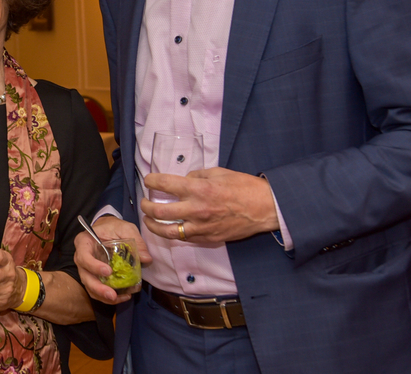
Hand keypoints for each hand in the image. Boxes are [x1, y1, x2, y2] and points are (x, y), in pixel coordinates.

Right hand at [75, 215, 149, 304]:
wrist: (108, 229)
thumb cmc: (114, 227)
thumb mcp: (126, 228)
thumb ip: (136, 241)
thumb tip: (146, 259)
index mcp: (84, 242)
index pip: (84, 256)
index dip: (93, 266)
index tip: (108, 271)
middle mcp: (81, 257)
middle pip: (85, 275)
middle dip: (98, 288)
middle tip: (112, 295)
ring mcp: (86, 268)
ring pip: (89, 286)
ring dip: (102, 296)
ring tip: (119, 299)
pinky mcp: (93, 276)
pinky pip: (96, 290)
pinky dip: (106, 297)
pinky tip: (122, 297)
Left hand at [141, 167, 278, 243]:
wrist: (266, 208)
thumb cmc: (244, 187)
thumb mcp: (218, 173)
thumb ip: (196, 176)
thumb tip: (182, 179)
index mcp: (198, 189)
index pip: (165, 184)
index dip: (152, 181)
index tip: (149, 180)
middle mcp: (197, 210)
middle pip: (159, 212)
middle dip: (146, 207)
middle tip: (144, 202)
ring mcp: (202, 227)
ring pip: (168, 232)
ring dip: (153, 225)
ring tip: (148, 220)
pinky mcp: (208, 238)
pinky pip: (185, 238)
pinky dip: (173, 233)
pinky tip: (169, 228)